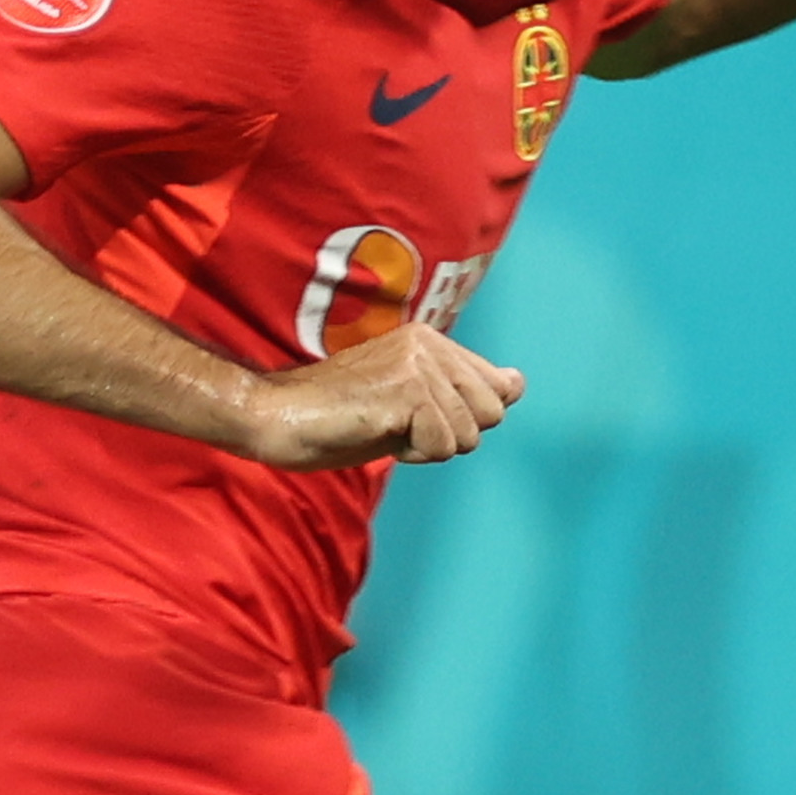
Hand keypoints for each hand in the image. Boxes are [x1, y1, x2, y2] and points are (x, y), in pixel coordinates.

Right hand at [243, 322, 520, 471]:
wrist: (277, 416)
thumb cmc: (337, 415)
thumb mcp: (410, 402)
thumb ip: (461, 392)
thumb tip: (518, 384)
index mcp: (431, 341)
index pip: (498, 387)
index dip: (466, 417)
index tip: (418, 414)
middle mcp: (430, 345)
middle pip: (490, 415)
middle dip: (451, 435)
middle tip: (399, 424)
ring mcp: (420, 365)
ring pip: (468, 435)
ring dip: (427, 447)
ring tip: (383, 427)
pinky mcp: (408, 391)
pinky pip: (442, 445)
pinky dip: (412, 454)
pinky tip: (377, 433)